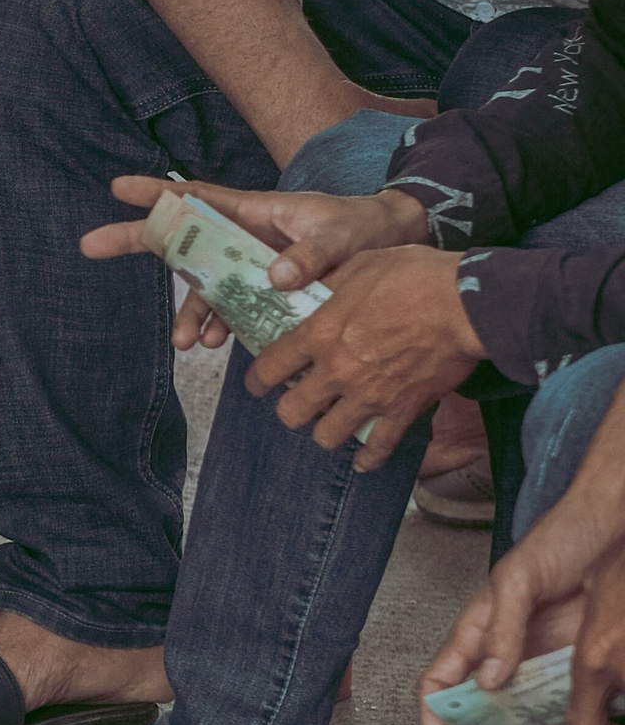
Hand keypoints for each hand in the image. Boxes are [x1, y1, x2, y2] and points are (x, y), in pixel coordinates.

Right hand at [86, 174, 438, 360]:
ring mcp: (252, 264)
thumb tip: (274, 280)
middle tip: (91, 245)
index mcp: (256, 210)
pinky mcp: (266, 291)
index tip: (117, 187)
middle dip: (137, 241)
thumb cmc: (366, 228)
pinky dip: (220, 326)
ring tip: (186, 343)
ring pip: (205, 285)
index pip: (196, 195)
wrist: (394, 247)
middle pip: (182, 240)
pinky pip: (232, 308)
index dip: (156, 192)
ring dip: (190, 312)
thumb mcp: (343, 235)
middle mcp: (245, 236)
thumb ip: (311, 255)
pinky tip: (215, 345)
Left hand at [242, 243, 481, 459]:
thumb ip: (328, 284)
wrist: (468, 305)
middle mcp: (336, 372)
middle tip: (298, 400)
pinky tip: (364, 459)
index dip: (257, 379)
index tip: (258, 382)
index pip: (270, 367)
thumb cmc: (414, 277)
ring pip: (327, 436)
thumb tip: (305, 286)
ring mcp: (368, 396)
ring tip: (331, 421)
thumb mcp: (360, 265)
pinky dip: (369, 458)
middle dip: (289, 409)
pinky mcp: (402, 411)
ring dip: (325, 430)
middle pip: (291, 412)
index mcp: (320, 334)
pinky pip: (378, 448)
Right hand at [420, 482, 624, 724]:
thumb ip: (499, 628)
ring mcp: (542, 666)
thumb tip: (488, 680)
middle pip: (478, 714)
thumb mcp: (518, 579)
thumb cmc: (558, 540)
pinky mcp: (579, 671)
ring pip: (528, 722)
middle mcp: (505, 657)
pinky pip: (572, 711)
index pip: (440, 683)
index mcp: (477, 634)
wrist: (613, 529)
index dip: (436, 716)